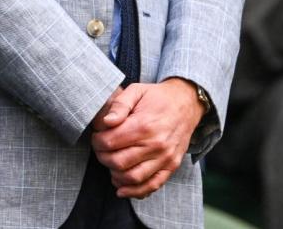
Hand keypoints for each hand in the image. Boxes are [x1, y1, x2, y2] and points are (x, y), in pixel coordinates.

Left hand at [90, 79, 202, 197]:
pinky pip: (152, 185)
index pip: (110, 143)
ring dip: (115, 175)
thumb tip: (105, 122)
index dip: (97, 142)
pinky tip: (122, 188)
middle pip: (118, 162)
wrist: (186, 103)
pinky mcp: (171, 166)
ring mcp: (165, 158)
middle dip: (102, 157)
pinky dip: (135, 192)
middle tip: (100, 149)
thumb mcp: (136, 91)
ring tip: (110, 164)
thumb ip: (119, 105)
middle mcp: (155, 145)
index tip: (96, 137)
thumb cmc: (157, 97)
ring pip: (133, 177)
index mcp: (144, 125)